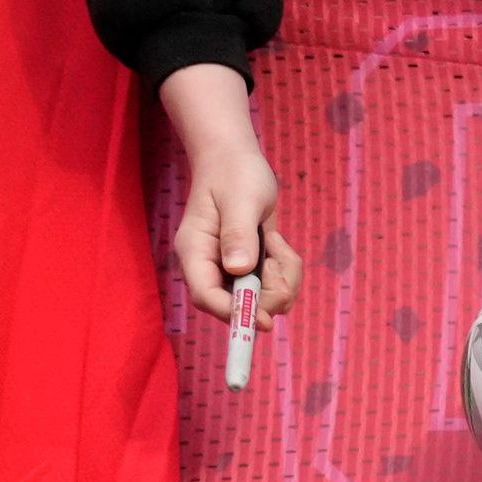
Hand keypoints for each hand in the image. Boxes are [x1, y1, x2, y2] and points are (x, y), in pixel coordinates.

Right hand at [158, 63, 300, 323]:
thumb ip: (239, 233)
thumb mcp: (241, 200)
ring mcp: (231, 269)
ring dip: (282, 276)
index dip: (234, 314)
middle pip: (239, 306)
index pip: (207, 297)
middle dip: (269, 291)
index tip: (264, 320)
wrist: (236, 161)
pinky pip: (276, 284)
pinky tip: (277, 240)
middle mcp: (210, 266)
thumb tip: (238, 268)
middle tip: (281, 257)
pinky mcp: (250, 267)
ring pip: (263, 298)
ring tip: (277, 240)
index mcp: (195, 253)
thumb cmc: (234, 175)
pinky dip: (286, 268)